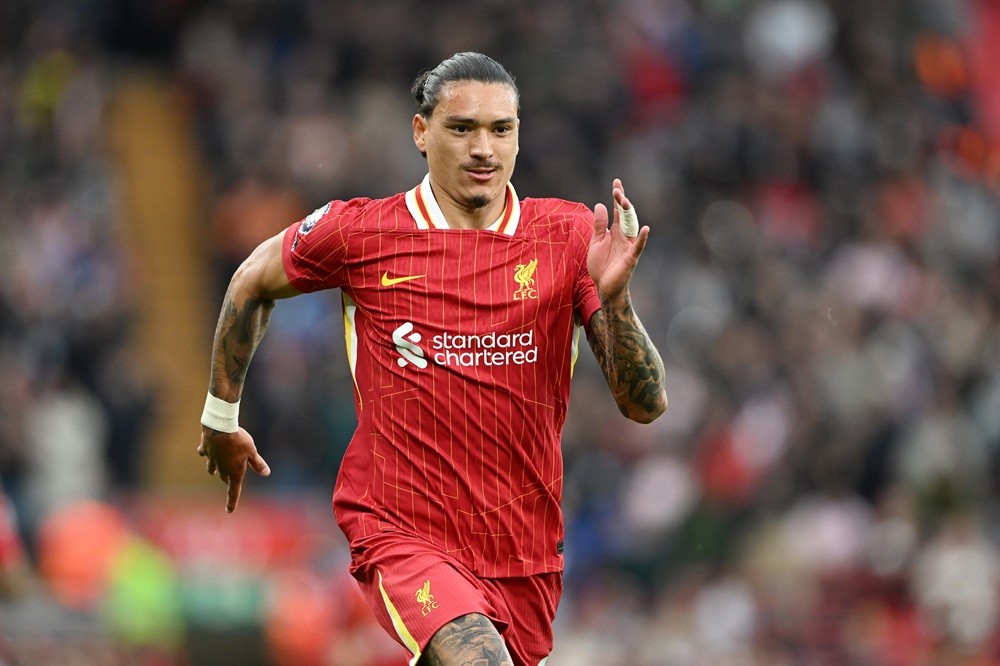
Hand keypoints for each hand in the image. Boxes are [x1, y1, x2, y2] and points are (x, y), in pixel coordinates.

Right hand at [198, 427, 270, 512]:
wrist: (220, 428)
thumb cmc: (239, 440)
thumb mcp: (252, 451)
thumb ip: (258, 463)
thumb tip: (266, 473)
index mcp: (234, 471)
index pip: (234, 491)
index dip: (232, 502)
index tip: (229, 511)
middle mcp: (222, 468)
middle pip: (224, 478)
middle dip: (227, 480)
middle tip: (230, 481)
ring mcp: (212, 459)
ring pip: (212, 468)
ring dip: (214, 470)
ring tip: (215, 471)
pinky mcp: (205, 449)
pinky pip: (204, 453)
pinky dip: (206, 453)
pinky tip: (206, 450)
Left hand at [587, 179, 648, 300]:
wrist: (604, 286)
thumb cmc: (601, 265)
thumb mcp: (596, 241)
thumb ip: (599, 225)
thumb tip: (600, 204)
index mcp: (615, 230)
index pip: (617, 210)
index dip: (617, 197)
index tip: (616, 182)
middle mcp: (624, 235)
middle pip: (625, 215)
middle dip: (622, 202)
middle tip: (617, 190)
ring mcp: (629, 245)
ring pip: (631, 226)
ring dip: (629, 214)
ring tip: (625, 201)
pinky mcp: (631, 257)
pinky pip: (638, 246)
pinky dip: (642, 238)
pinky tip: (646, 229)